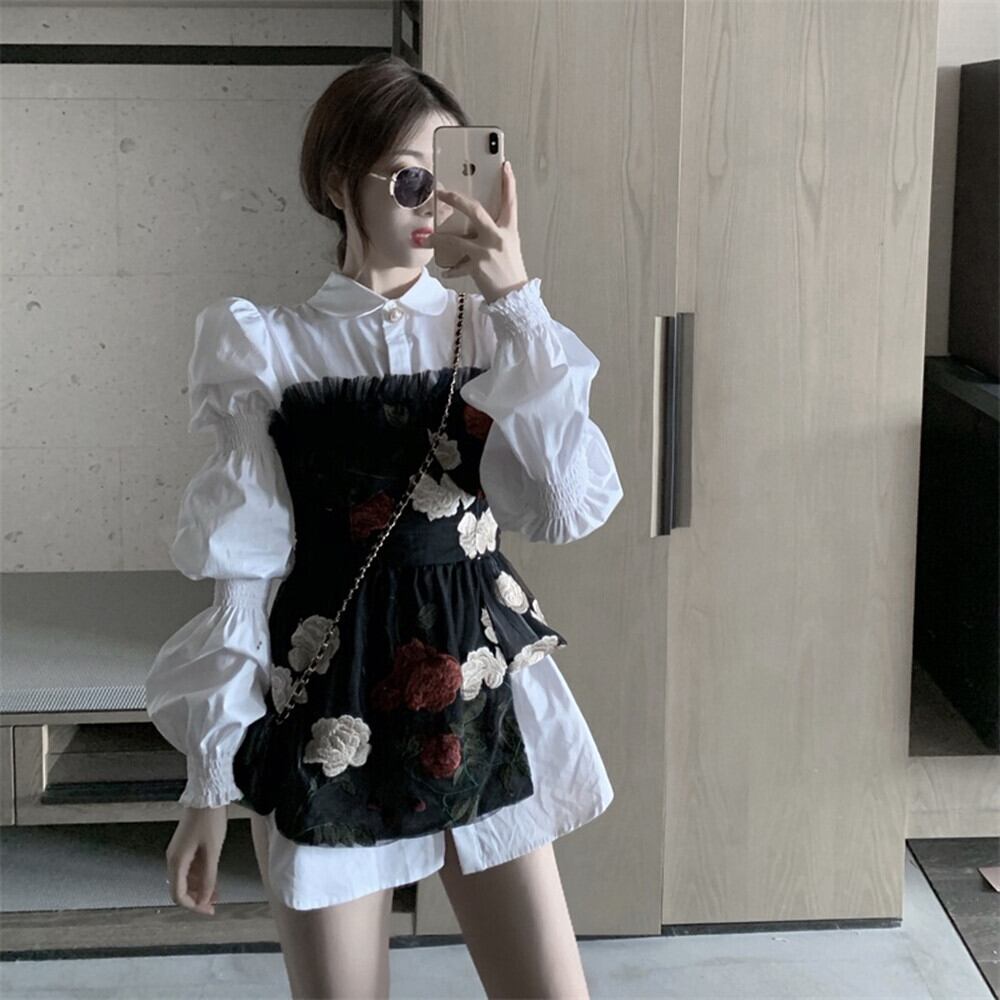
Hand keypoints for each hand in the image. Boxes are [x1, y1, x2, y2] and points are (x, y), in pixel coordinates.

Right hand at [165, 805, 226, 915]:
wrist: (207, 794)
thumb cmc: (210, 820)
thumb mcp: (212, 851)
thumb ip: (208, 877)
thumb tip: (204, 899)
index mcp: (176, 861)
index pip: (178, 894)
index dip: (193, 906)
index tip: (208, 910)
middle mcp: (174, 858)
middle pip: (180, 888)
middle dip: (197, 898)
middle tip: (214, 905)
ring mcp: (179, 851)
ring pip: (186, 878)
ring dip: (200, 887)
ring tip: (217, 894)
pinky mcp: (186, 845)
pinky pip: (191, 867)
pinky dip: (201, 876)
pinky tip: (213, 879)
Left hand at [425, 160, 529, 303]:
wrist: (514, 298)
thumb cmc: (511, 273)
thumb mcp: (508, 248)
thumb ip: (493, 234)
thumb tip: (475, 227)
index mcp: (509, 231)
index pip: (510, 202)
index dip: (508, 183)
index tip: (505, 166)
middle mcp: (498, 238)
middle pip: (475, 210)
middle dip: (456, 200)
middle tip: (441, 193)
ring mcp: (487, 252)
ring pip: (455, 239)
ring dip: (437, 238)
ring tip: (425, 237)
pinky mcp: (477, 267)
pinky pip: (458, 266)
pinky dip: (450, 269)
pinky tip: (445, 270)